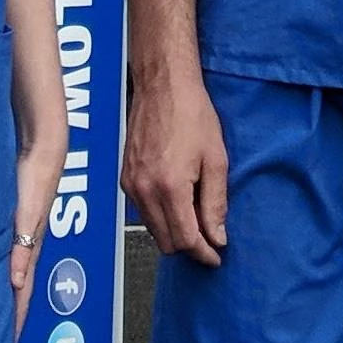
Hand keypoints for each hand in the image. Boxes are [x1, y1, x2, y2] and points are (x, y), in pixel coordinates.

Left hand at [10, 139, 63, 338]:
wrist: (41, 144)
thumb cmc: (37, 174)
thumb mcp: (28, 213)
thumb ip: (22, 246)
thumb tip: (15, 283)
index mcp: (31, 246)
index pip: (23, 293)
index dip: (16, 319)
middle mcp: (26, 242)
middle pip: (18, 287)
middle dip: (12, 313)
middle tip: (2, 338)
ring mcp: (19, 231)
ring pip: (12, 271)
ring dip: (7, 294)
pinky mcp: (13, 219)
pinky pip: (6, 254)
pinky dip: (1, 271)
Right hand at [121, 73, 228, 265]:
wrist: (163, 85)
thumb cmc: (193, 114)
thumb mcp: (215, 157)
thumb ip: (215, 202)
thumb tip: (217, 237)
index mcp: (170, 187)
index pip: (185, 239)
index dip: (203, 253)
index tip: (217, 257)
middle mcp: (144, 191)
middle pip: (166, 242)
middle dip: (189, 246)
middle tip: (210, 238)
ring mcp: (131, 185)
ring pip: (152, 230)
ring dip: (174, 231)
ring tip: (196, 218)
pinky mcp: (124, 178)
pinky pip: (142, 212)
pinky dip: (160, 216)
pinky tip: (177, 201)